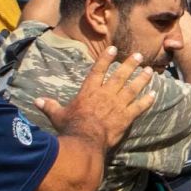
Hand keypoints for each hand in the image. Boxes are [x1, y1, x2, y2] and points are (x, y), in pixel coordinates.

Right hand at [34, 46, 155, 148]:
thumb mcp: (57, 115)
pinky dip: (147, 101)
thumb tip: (36, 100)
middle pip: (120, 76)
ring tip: (150, 71)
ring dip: (142, 79)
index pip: (98, 70)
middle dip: (130, 64)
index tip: (113, 49)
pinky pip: (139, 107)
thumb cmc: (70, 128)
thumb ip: (50, 106)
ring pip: (133, 88)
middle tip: (139, 56)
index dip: (106, 59)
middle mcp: (106, 94)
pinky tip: (154, 95)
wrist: (85, 141)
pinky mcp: (126, 117)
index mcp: (89, 91)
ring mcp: (118, 105)